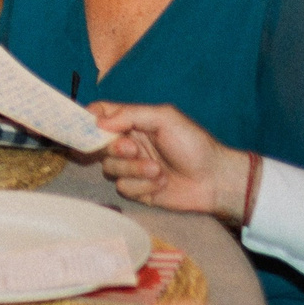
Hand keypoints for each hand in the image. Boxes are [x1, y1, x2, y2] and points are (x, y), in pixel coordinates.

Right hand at [91, 102, 253, 223]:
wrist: (214, 180)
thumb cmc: (193, 144)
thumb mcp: (165, 118)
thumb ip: (130, 114)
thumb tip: (98, 122)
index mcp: (133, 123)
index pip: (100, 115)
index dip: (89, 120)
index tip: (89, 126)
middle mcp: (128, 144)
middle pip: (98, 145)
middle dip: (115, 149)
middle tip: (134, 149)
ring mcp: (132, 168)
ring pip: (109, 169)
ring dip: (133, 169)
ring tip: (157, 170)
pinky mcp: (137, 190)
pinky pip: (123, 188)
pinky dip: (141, 186)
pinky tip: (161, 183)